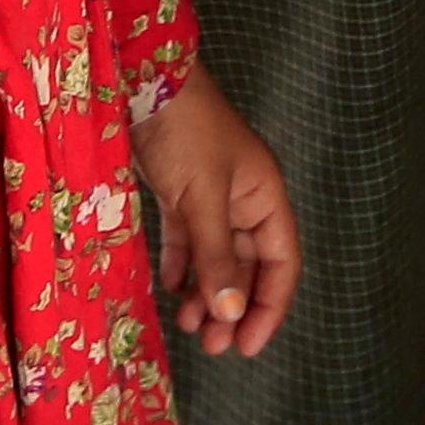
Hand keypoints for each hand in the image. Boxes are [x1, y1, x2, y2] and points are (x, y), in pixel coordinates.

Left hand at [131, 72, 297, 358]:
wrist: (142, 78)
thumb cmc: (184, 130)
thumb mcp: (203, 197)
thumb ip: (217, 256)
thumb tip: (232, 312)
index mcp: (266, 195)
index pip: (282, 263)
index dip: (270, 307)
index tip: (248, 346)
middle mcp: (244, 199)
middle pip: (249, 266)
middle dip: (233, 308)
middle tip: (212, 346)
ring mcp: (212, 195)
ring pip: (217, 257)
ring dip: (206, 293)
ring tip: (188, 326)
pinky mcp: (180, 191)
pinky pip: (188, 240)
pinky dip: (182, 266)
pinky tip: (171, 291)